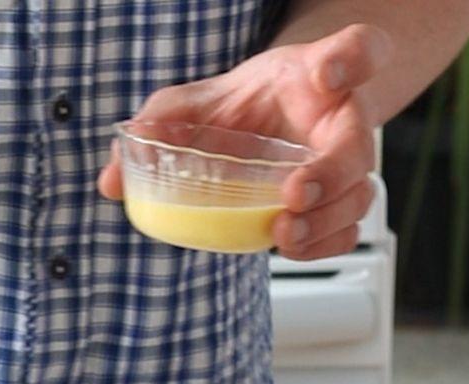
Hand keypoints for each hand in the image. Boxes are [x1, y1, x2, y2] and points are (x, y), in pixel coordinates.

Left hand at [99, 23, 392, 260]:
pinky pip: (345, 230)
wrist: (264, 120)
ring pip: (358, 193)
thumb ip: (154, 128)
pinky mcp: (333, 205)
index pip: (357, 50)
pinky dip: (324, 244)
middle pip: (359, 141)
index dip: (351, 57)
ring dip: (326, 218)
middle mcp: (338, 119)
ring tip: (285, 230)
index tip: (328, 71)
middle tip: (293, 192)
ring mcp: (342, 165)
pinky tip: (292, 248)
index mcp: (313, 77)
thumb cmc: (236, 107)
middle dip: (331, 172)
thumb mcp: (190, 105)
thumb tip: (110, 180)